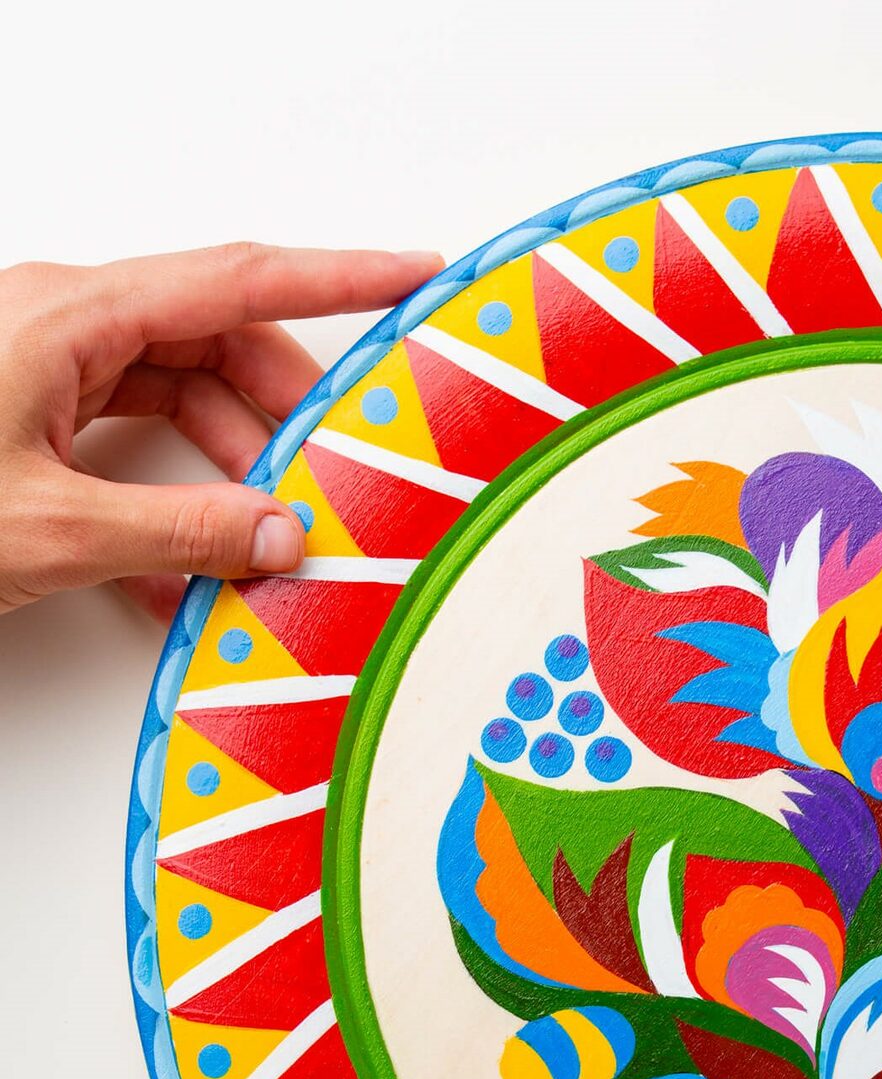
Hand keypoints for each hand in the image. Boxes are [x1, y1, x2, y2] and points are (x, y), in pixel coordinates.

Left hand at [0, 242, 442, 613]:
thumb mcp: (50, 529)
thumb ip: (181, 534)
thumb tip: (281, 535)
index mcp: (68, 315)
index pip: (238, 280)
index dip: (340, 277)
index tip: (413, 276)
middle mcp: (62, 323)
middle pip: (219, 344)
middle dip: (286, 417)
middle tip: (340, 476)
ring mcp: (43, 363)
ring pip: (181, 394)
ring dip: (230, 470)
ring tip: (258, 544)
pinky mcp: (30, 409)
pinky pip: (132, 434)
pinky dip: (172, 494)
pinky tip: (178, 570)